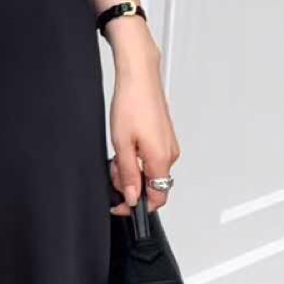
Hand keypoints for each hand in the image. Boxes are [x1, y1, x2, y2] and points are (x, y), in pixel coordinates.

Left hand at [107, 32, 179, 215]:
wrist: (139, 77)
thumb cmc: (132, 103)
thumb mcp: (122, 144)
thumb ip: (128, 175)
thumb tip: (132, 197)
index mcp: (161, 159)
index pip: (157, 199)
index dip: (136, 206)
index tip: (120, 204)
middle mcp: (170, 154)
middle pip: (152, 186)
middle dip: (130, 184)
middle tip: (113, 169)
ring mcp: (169, 145)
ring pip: (150, 171)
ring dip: (132, 169)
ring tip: (118, 152)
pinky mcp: (164, 137)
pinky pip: (152, 157)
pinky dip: (137, 157)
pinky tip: (125, 144)